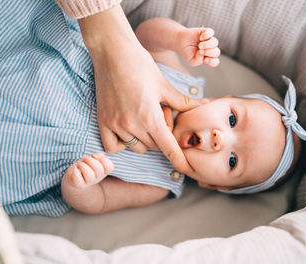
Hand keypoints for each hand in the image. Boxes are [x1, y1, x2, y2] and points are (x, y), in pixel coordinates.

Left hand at [62, 153, 113, 188]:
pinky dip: (76, 172)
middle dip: (89, 160)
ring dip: (82, 165)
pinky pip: (78, 179)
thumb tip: (97, 156)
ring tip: (79, 165)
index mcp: (103, 171)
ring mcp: (89, 182)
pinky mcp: (79, 185)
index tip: (96, 158)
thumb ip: (98, 156)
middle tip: (84, 160)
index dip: (104, 160)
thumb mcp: (92, 158)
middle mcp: (97, 178)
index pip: (110, 167)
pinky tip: (75, 170)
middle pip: (98, 169)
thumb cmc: (84, 166)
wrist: (73, 178)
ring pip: (89, 174)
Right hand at [78, 5, 203, 175]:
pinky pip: (113, 147)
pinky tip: (128, 130)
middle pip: (155, 146)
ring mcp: (115, 124)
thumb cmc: (141, 65)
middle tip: (160, 115)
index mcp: (151, 117)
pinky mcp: (102, 121)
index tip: (188, 170)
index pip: (169, 148)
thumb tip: (203, 105)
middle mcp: (132, 125)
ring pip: (137, 147)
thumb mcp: (164, 85)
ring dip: (145, 139)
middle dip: (162, 136)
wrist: (112, 51)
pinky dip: (122, 144)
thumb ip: (182, 102)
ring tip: (144, 118)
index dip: (180, 161)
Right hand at [178, 27, 219, 66]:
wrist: (181, 42)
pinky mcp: (206, 32)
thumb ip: (198, 61)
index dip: (212, 62)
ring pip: (215, 42)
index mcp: (208, 58)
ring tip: (200, 45)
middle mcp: (210, 49)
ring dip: (208, 45)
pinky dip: (207, 35)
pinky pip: (211, 32)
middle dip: (209, 52)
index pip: (215, 61)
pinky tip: (201, 38)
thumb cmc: (187, 52)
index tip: (205, 60)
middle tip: (200, 51)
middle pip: (217, 52)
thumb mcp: (191, 61)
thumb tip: (203, 53)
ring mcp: (209, 40)